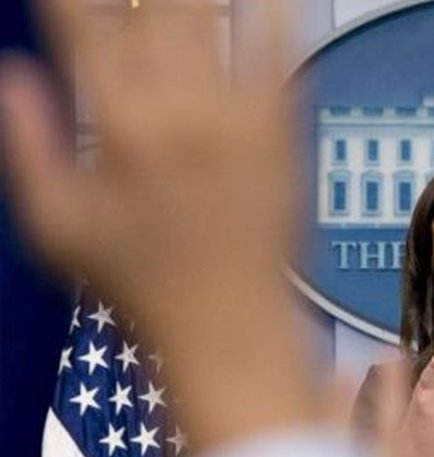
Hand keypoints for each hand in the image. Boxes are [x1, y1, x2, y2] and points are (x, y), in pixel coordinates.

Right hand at [0, 0, 306, 450]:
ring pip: (223, 20)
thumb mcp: (56, 230)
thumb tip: (12, 76)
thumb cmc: (139, 287)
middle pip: (161, 9)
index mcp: (120, 127)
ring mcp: (241, 118)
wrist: (230, 327)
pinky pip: (286, 55)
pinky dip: (278, 14)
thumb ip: (27, 147)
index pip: (85, 27)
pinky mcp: (286, 133)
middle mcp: (182, 110)